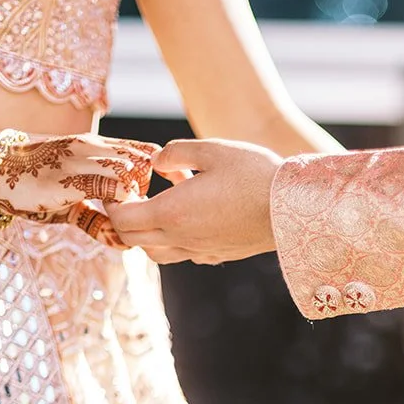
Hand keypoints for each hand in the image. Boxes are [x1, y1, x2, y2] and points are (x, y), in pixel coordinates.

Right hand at [0, 135, 156, 228]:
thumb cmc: (31, 184)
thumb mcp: (69, 199)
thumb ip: (96, 218)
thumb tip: (122, 242)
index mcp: (95, 146)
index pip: (145, 151)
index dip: (153, 177)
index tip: (145, 201)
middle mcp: (93, 147)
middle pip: (146, 161)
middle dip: (148, 191)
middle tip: (135, 215)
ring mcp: (84, 161)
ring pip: (132, 172)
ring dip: (135, 202)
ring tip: (121, 222)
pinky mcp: (73, 179)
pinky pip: (112, 190)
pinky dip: (120, 214)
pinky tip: (112, 230)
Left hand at [107, 139, 279, 263]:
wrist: (294, 209)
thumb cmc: (254, 175)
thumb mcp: (211, 149)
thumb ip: (175, 153)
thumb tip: (156, 162)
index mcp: (172, 212)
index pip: (122, 218)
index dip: (110, 204)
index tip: (111, 188)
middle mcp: (181, 238)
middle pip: (132, 239)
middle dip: (120, 220)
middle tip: (124, 198)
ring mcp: (199, 251)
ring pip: (155, 252)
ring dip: (144, 235)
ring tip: (151, 210)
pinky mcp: (217, 255)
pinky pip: (182, 254)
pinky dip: (172, 240)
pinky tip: (186, 219)